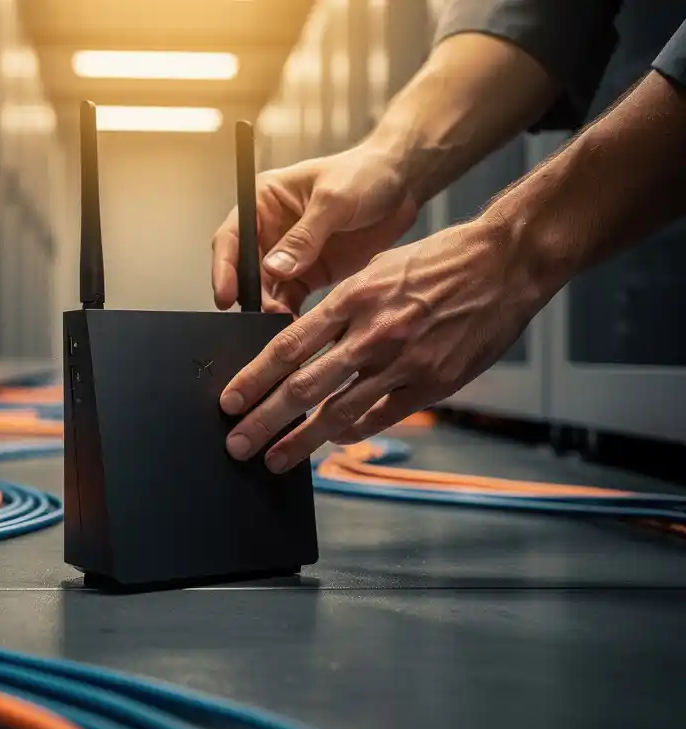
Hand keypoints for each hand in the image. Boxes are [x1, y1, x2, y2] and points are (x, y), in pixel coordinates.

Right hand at [211, 146, 419, 314]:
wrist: (404, 185)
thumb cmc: (365, 174)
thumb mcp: (334, 200)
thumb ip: (304, 236)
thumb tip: (273, 269)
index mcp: (264, 201)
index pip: (231, 237)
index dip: (224, 267)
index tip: (226, 295)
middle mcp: (269, 231)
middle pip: (245, 270)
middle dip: (248, 295)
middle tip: (259, 317)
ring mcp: (289, 256)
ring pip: (265, 290)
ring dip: (268, 309)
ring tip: (280, 325)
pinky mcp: (309, 275)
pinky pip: (290, 300)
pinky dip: (289, 315)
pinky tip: (295, 327)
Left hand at [219, 216, 549, 471]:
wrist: (504, 264)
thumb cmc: (439, 261)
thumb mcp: (376, 270)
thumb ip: (340, 307)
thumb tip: (302, 339)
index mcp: (352, 299)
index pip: (287, 347)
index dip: (254, 379)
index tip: (231, 401)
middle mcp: (372, 334)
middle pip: (304, 387)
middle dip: (264, 421)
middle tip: (238, 444)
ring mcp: (403, 363)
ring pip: (339, 412)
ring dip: (301, 441)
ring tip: (275, 460)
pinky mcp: (432, 384)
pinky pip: (382, 417)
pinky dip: (353, 432)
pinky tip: (334, 441)